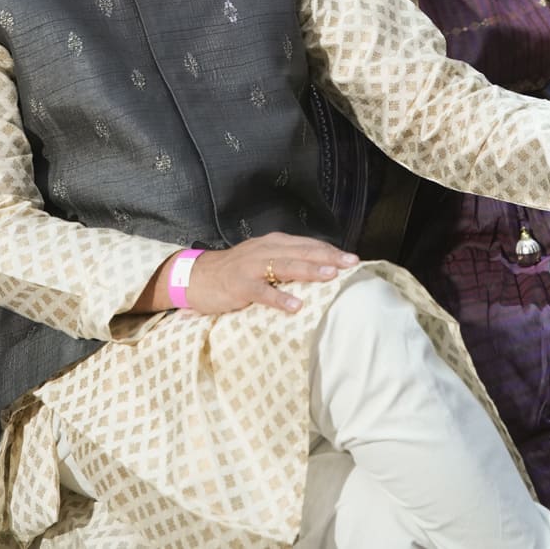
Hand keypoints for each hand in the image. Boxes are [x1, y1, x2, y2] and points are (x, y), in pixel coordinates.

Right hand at [186, 233, 357, 315]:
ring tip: (331, 275)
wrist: (197, 276)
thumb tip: (319, 271)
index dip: (329, 250)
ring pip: (286, 266)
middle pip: (301, 251)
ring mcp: (252, 266)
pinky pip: (263, 291)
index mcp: (272, 243)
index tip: (352, 259)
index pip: (307, 244)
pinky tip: (295, 305)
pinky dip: (280, 297)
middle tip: (351, 264)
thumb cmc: (235, 272)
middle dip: (328, 257)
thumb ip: (285, 262)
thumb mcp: (262, 260)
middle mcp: (265, 249)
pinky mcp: (240, 285)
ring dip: (310, 270)